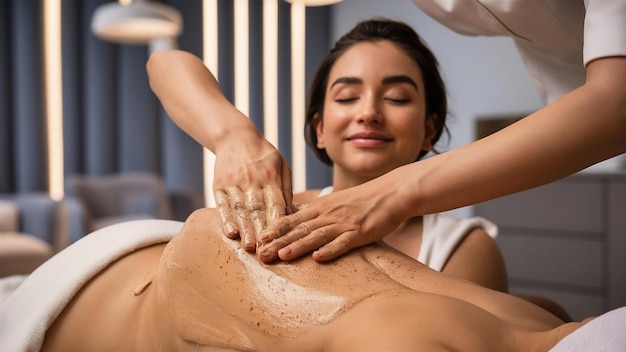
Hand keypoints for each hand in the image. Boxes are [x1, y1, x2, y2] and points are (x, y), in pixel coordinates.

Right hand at [213, 134, 293, 251]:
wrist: (234, 136)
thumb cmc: (263, 155)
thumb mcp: (281, 166)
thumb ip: (286, 189)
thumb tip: (294, 214)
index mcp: (270, 176)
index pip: (275, 203)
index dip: (278, 223)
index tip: (281, 240)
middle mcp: (252, 180)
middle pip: (257, 209)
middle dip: (261, 231)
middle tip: (265, 251)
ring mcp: (234, 182)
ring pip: (240, 209)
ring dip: (245, 229)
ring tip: (249, 246)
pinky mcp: (219, 184)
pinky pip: (222, 204)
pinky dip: (226, 218)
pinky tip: (230, 232)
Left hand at [257, 181, 404, 261]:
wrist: (392, 192)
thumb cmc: (363, 199)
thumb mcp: (334, 202)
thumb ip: (315, 212)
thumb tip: (294, 218)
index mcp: (320, 207)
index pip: (292, 219)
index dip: (274, 230)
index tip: (258, 240)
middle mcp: (328, 214)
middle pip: (299, 229)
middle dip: (279, 242)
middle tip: (261, 254)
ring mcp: (344, 223)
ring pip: (317, 236)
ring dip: (299, 246)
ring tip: (282, 256)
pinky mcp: (360, 232)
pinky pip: (343, 242)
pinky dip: (331, 250)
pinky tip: (319, 258)